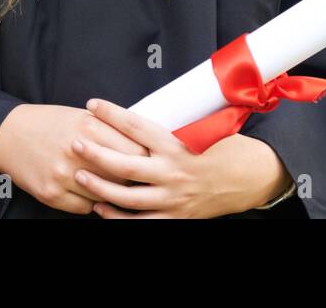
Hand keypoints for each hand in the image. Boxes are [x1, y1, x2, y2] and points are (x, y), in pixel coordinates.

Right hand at [0, 103, 149, 214]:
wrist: (9, 134)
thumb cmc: (50, 122)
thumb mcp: (82, 115)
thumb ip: (111, 129)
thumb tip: (144, 146)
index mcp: (89, 127)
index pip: (134, 152)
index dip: (144, 158)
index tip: (147, 160)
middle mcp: (76, 152)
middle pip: (123, 176)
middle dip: (132, 178)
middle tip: (136, 177)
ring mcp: (63, 175)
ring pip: (106, 196)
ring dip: (112, 193)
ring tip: (112, 184)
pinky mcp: (51, 194)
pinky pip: (84, 208)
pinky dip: (91, 202)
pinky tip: (89, 191)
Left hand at [72, 98, 291, 218]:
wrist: (250, 178)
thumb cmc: (225, 147)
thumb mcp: (203, 127)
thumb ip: (172, 124)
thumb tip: (145, 107)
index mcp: (178, 144)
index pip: (136, 126)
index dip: (111, 114)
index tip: (93, 104)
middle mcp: (173, 172)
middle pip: (124, 164)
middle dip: (95, 153)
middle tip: (75, 142)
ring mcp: (173, 198)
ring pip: (126, 197)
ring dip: (99, 187)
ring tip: (79, 175)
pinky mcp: (176, 217)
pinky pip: (140, 222)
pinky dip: (116, 217)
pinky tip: (99, 208)